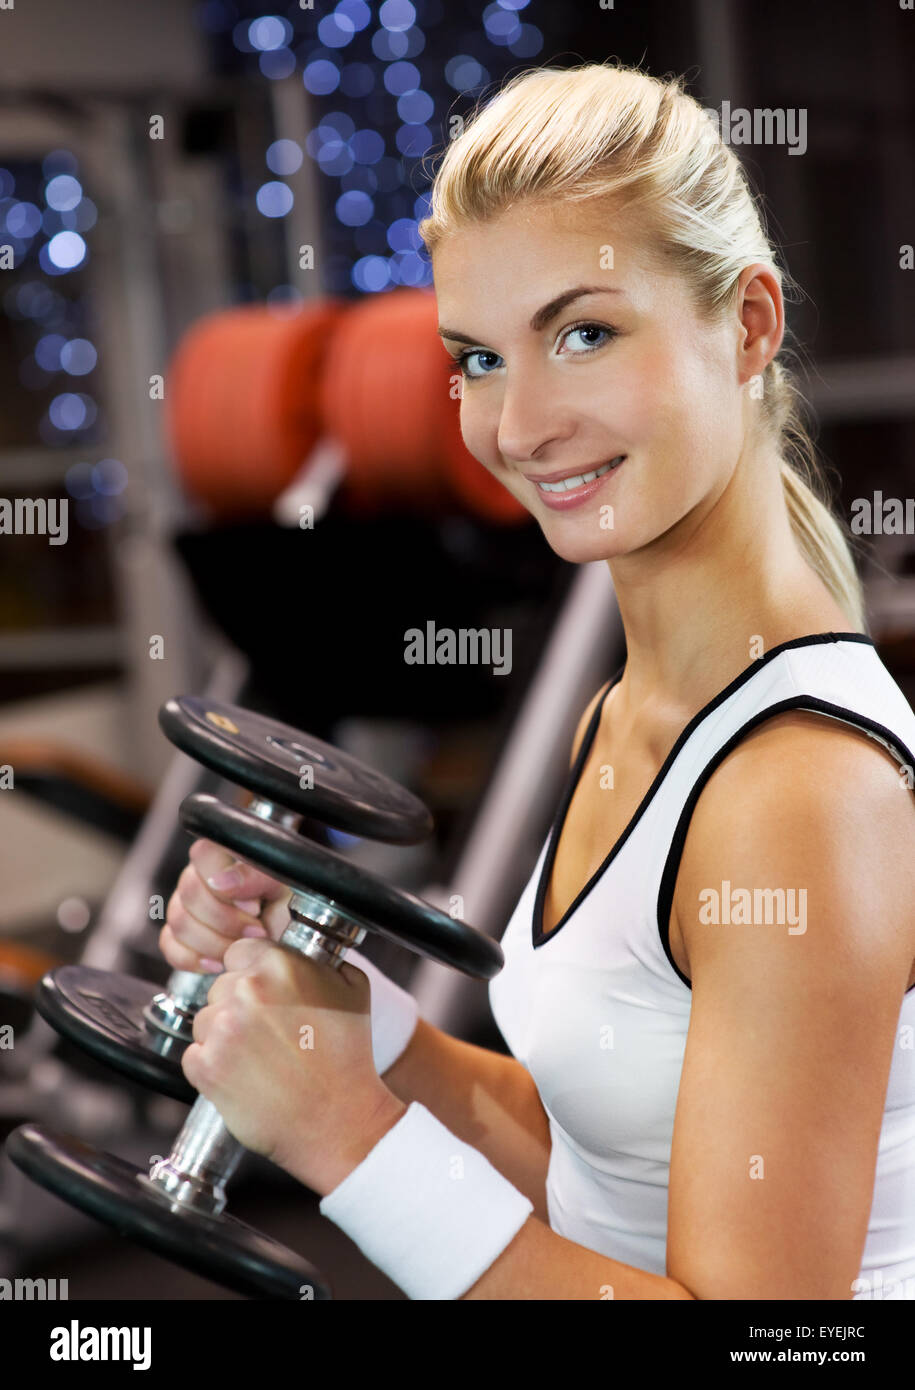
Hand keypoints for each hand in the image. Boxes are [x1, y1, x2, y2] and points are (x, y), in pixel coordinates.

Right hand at [161, 838, 292, 974]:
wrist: (288, 938)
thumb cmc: (288, 905)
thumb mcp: (282, 884)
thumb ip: (255, 875)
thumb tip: (221, 881)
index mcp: (222, 855)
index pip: (202, 854)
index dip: (225, 885)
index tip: (253, 906)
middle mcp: (198, 877)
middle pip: (189, 894)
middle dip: (226, 921)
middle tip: (256, 931)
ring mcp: (185, 906)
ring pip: (179, 923)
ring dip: (215, 943)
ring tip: (242, 946)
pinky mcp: (179, 936)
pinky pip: (170, 946)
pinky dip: (194, 959)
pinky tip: (219, 962)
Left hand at [180, 936, 407, 1195]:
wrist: (339, 1119)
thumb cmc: (348, 1058)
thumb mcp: (353, 989)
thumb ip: (321, 962)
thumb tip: (303, 955)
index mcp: (279, 965)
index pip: (240, 952)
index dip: (252, 974)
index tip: (263, 994)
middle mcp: (246, 991)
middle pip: (221, 986)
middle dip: (238, 1006)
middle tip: (267, 1033)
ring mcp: (222, 1029)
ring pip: (205, 1020)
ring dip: (223, 1036)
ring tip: (259, 1059)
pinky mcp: (206, 1067)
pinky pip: (193, 1055)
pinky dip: (211, 1066)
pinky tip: (244, 1076)